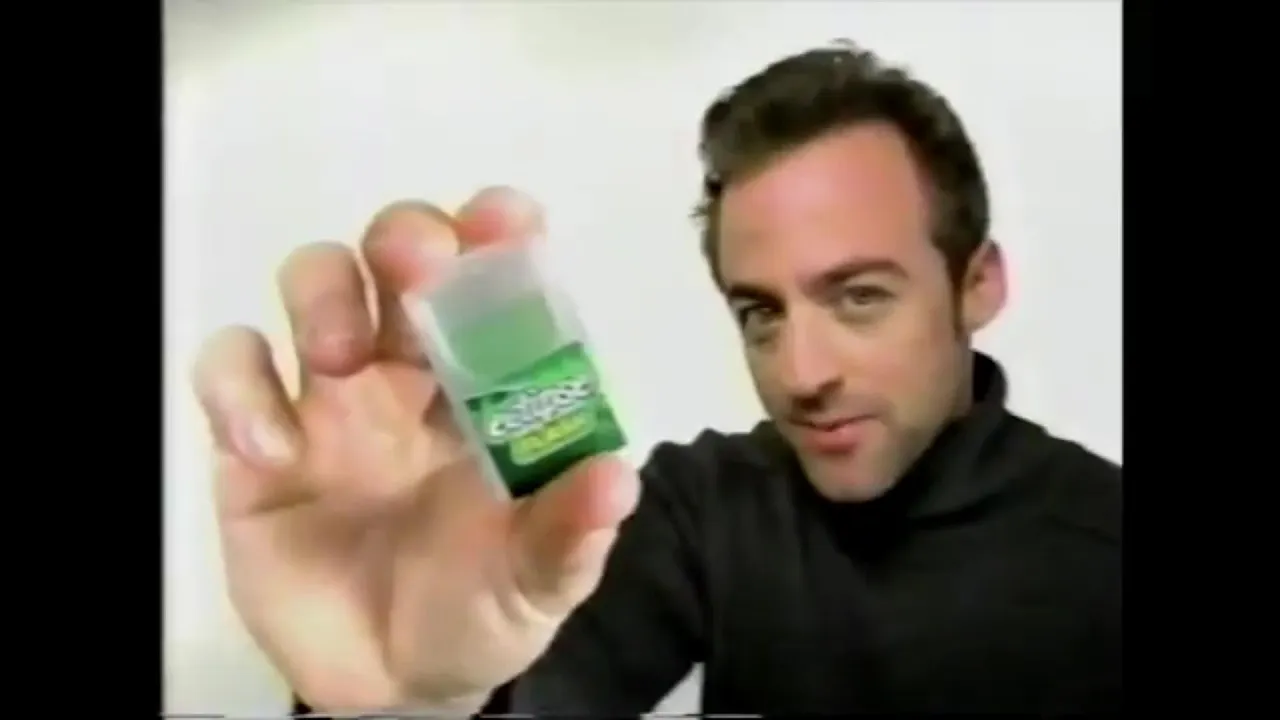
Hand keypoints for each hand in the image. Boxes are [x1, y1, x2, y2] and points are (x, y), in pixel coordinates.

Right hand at [191, 188, 640, 710]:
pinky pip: (228, 370)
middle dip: (408, 236)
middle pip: (398, 252)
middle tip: (419, 263)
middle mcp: (408, 367)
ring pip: (312, 280)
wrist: (393, 683)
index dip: (498, 236)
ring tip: (339, 359)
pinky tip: (277, 454)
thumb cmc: (478, 607)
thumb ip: (569, 535)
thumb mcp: (536, 581)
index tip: (506, 221)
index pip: (495, 279)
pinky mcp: (254, 440)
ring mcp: (329, 396)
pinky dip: (239, 392)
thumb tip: (616, 479)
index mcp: (488, 383)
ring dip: (323, 294)